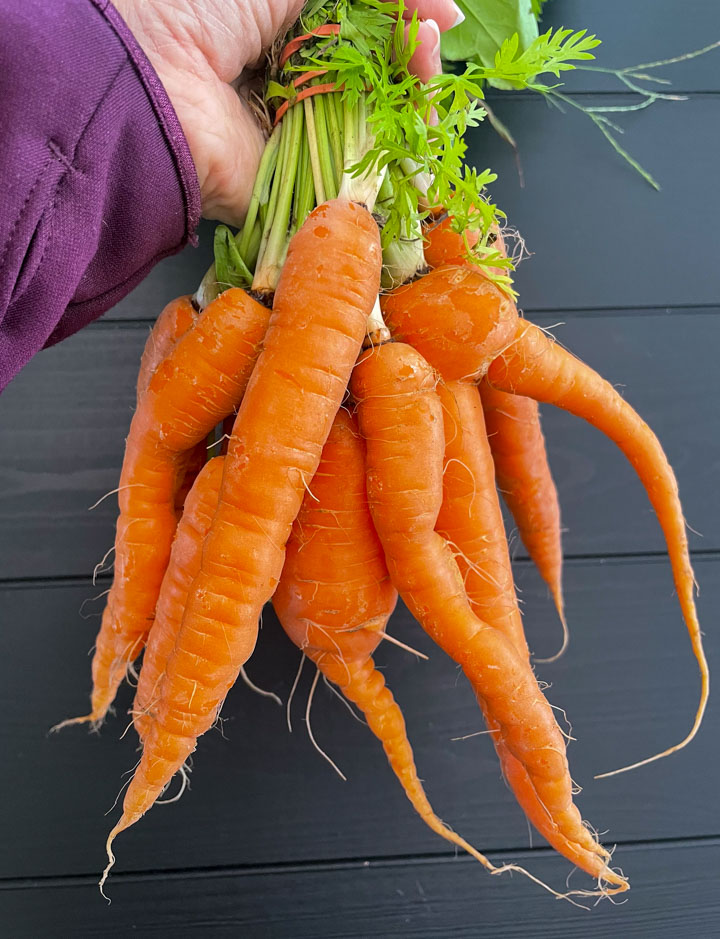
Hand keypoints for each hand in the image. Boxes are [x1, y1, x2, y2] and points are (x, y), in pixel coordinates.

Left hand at [115, 0, 461, 225]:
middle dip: (411, 66)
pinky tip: (415, 147)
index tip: (439, 22)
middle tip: (431, 57)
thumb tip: (444, 10)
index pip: (363, 25)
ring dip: (407, 114)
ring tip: (427, 99)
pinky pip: (348, 175)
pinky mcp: (289, 182)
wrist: (149, 79)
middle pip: (371, 75)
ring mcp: (291, 131)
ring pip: (368, 125)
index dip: (406, 23)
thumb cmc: (198, 4)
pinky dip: (388, 165)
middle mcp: (288, 75)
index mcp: (282, 20)